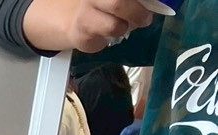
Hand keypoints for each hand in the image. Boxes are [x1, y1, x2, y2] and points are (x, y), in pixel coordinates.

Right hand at [21, 0, 153, 51]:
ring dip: (125, 28)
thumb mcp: (111, 0)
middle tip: (145, 18)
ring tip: (125, 26)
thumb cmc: (100, 6)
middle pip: (119, 3)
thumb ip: (130, 1)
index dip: (140, 1)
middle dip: (138, 12)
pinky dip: (109, 39)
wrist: (70, 20)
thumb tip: (154, 3)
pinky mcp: (81, 36)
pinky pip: (104, 41)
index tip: (153, 4)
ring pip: (115, 26)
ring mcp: (85, 15)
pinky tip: (105, 34)